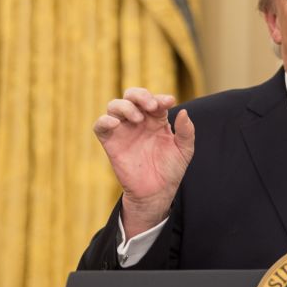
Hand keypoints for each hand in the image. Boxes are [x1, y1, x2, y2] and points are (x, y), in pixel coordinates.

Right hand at [93, 88, 194, 238]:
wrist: (157, 192)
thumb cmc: (170, 169)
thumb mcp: (184, 150)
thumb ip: (187, 131)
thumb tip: (184, 111)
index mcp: (156, 120)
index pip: (154, 100)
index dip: (160, 98)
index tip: (169, 102)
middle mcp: (138, 121)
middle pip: (131, 96)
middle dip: (140, 95)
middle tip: (151, 105)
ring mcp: (123, 130)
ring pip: (114, 106)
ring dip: (125, 106)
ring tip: (138, 119)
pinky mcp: (111, 142)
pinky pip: (100, 125)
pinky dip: (104, 120)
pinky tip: (115, 123)